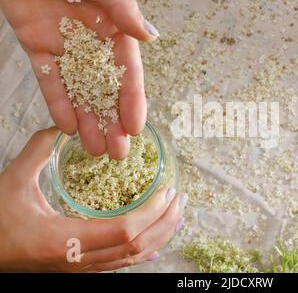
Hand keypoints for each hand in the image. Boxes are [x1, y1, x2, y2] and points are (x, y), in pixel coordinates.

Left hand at [0, 0, 156, 158]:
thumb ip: (121, 5)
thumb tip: (149, 37)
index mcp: (113, 23)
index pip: (127, 69)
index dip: (133, 100)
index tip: (136, 127)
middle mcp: (92, 39)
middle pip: (105, 87)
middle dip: (112, 120)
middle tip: (117, 153)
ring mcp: (64, 43)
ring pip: (78, 89)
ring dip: (87, 120)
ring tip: (95, 150)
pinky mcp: (36, 44)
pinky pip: (48, 78)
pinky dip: (57, 101)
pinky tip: (66, 126)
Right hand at [0, 128, 186, 271]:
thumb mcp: (12, 181)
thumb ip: (38, 151)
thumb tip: (63, 128)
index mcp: (65, 240)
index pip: (124, 231)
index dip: (151, 212)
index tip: (166, 192)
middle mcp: (78, 261)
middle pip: (136, 247)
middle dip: (164, 222)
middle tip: (181, 199)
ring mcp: (81, 269)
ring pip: (131, 259)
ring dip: (159, 236)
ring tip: (177, 216)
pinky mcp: (80, 268)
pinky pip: (118, 265)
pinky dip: (142, 254)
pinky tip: (157, 246)